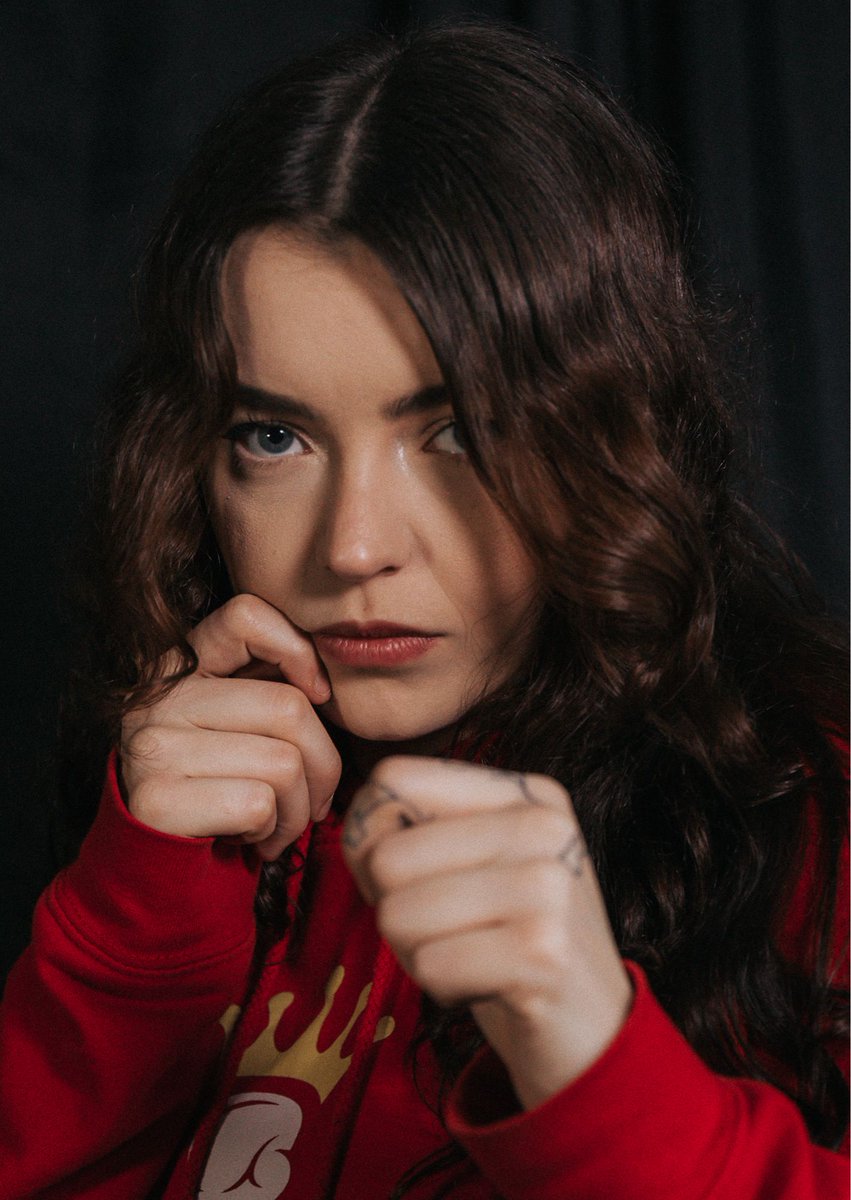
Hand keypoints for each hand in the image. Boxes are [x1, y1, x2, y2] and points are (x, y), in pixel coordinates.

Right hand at [121, 594, 340, 859]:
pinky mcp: (156, 798)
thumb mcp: (241, 724)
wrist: (160, 868)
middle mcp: (157, 697)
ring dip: (300, 810)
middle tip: (312, 799)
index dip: (297, 650)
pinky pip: (258, 803)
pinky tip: (251, 838)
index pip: (246, 614)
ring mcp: (152, 745)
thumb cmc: (222, 790)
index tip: (316, 695)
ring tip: (279, 824)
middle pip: (289, 707)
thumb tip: (326, 682)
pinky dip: (272, 831)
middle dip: (323, 766)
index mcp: (179, 665)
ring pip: (284, 763)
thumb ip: (271, 684)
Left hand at [342, 757, 631, 1108]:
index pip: (394, 779)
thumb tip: (358, 831)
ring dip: (415, 952)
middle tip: (449, 931)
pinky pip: (430, 965)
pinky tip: (486, 985)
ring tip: (468, 956)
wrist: (591, 1026)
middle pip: (388, 856)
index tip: (410, 877)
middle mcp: (543, 825)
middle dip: (394, 909)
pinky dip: (441, 986)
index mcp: (525, 792)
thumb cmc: (508, 937)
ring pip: (398, 913)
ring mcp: (549, 887)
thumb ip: (411, 828)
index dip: (372, 837)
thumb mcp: (474, 861)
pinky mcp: (543, 954)